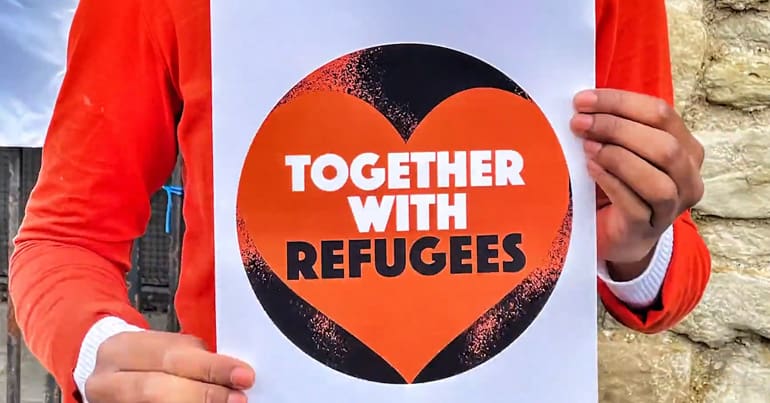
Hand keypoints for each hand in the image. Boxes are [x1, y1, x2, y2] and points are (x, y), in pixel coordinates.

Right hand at [85, 330, 254, 402]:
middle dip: (203, 394)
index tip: (243, 375)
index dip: (210, 367)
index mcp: (121, 349)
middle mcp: (106, 378)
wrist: (110, 377)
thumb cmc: (146, 362)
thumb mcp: (164, 350)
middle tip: (237, 398)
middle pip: (157, 387)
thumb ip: (192, 358)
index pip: (171, 355)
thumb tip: (234, 374)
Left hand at [570, 89, 704, 280]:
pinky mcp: (649, 228)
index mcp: (685, 147)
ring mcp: (673, 205)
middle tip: (580, 123)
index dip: (620, 103)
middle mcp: (688, 176)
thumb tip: (584, 105)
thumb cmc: (620, 184)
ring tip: (587, 147)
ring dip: (618, 157)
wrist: (619, 234)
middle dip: (617, 128)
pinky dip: (612, 182)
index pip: (661, 114)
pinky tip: (591, 170)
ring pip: (658, 177)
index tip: (582, 100)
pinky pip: (636, 204)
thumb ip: (614, 127)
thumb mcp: (622, 150)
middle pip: (663, 144)